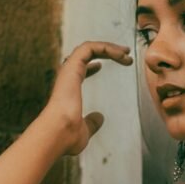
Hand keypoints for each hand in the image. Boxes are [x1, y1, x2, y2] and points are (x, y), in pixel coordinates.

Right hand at [44, 39, 133, 156]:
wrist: (58, 132)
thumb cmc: (67, 136)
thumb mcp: (85, 130)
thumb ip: (92, 123)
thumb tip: (99, 117)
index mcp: (68, 89)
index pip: (79, 70)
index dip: (92, 65)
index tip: (106, 65)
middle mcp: (67, 77)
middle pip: (85, 55)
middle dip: (106, 52)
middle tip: (126, 55)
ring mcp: (68, 70)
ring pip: (88, 48)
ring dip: (109, 47)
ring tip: (127, 52)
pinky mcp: (72, 65)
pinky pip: (89, 47)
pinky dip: (106, 47)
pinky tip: (121, 54)